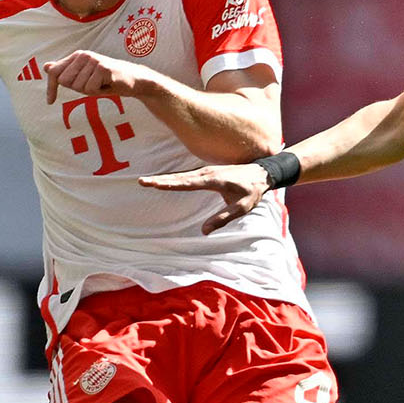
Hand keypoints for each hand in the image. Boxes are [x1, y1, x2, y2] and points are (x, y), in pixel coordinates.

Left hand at [43, 49, 160, 104]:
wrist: (134, 79)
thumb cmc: (108, 79)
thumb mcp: (85, 76)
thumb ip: (66, 71)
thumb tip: (46, 67)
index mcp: (77, 56)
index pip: (55, 72)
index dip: (51, 88)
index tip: (50, 101)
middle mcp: (83, 55)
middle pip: (65, 81)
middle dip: (77, 89)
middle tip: (93, 85)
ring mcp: (93, 61)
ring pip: (78, 87)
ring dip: (90, 91)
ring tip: (102, 84)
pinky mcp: (102, 68)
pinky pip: (90, 89)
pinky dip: (98, 92)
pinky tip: (107, 85)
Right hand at [138, 163, 269, 233]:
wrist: (261, 173)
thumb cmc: (252, 191)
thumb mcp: (241, 208)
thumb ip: (223, 219)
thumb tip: (204, 231)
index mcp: (214, 180)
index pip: (187, 182)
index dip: (169, 183)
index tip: (154, 184)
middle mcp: (207, 173)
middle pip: (179, 177)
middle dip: (160, 180)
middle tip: (142, 181)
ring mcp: (206, 171)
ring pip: (181, 175)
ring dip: (164, 178)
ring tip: (147, 181)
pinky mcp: (206, 172)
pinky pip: (186, 175)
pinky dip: (174, 177)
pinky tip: (164, 180)